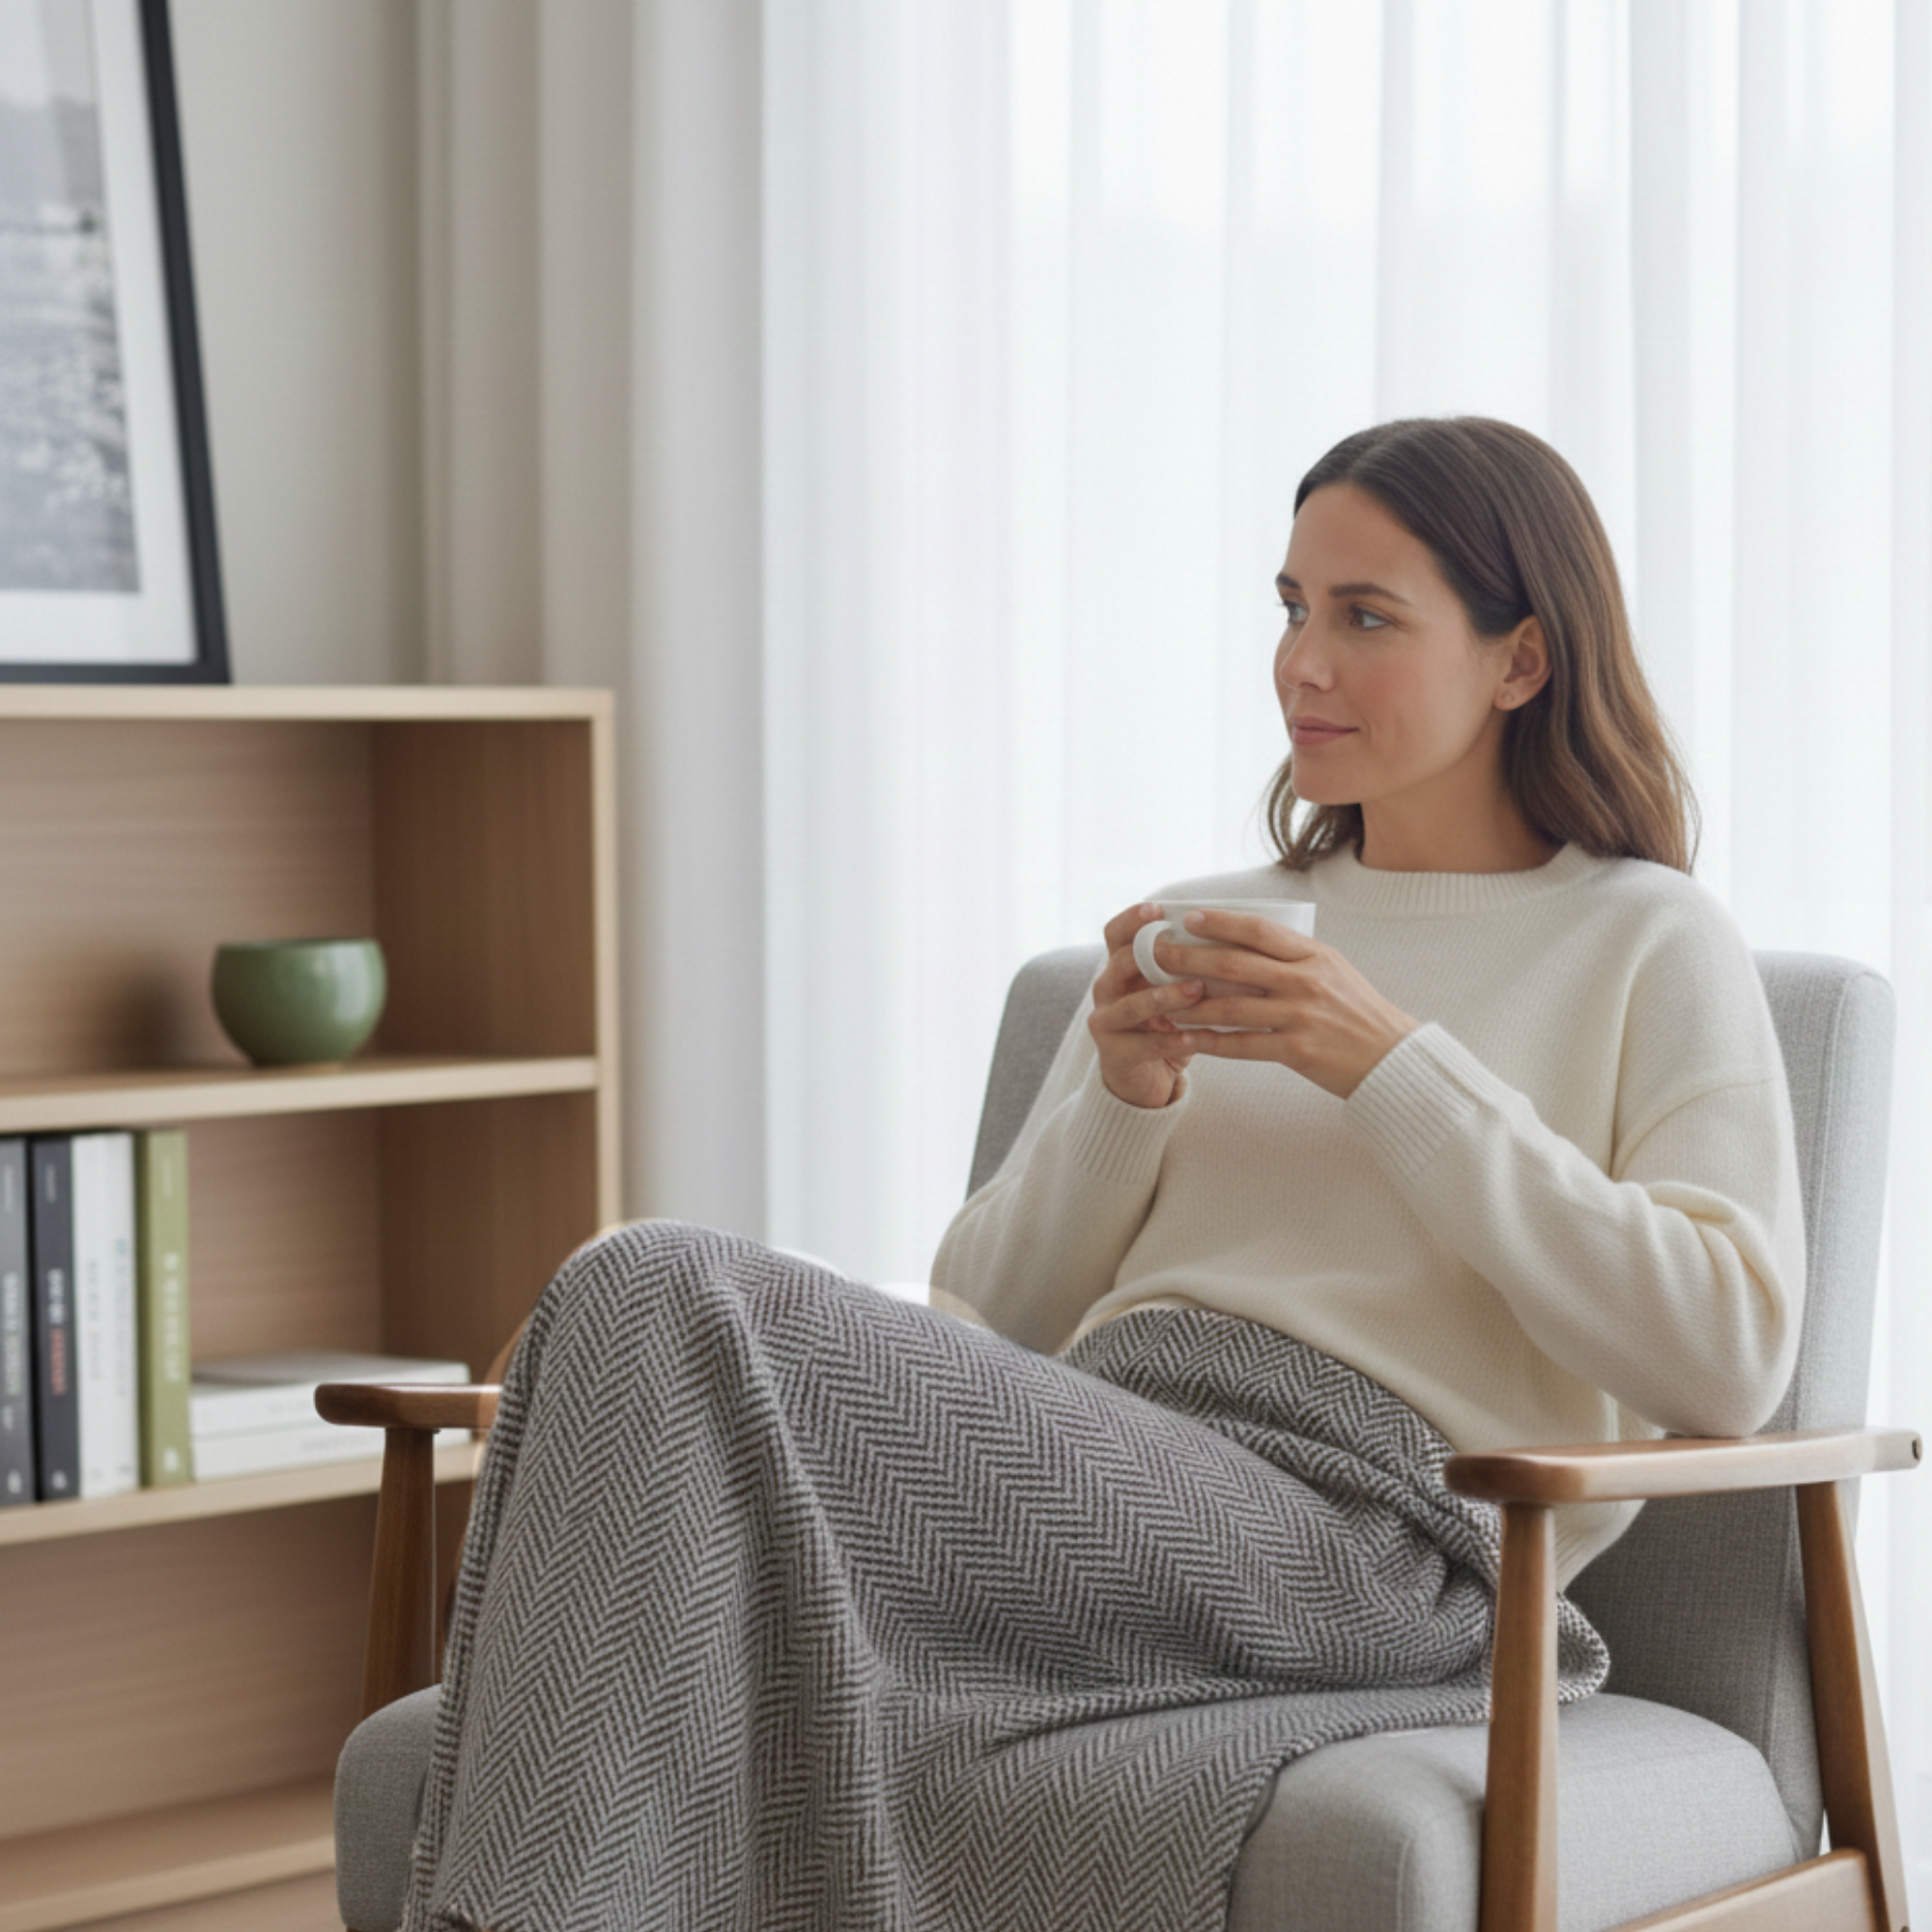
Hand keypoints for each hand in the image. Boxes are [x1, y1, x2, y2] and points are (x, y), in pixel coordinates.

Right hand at [1088, 904, 1207, 1108]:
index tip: (1158, 909)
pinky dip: (1170, 1040)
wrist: (1145, 1076)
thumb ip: (1185, 966)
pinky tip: (1193, 1038)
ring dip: (1166, 996)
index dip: (1132, 919)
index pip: (1116, 933)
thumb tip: (1232, 939)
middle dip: (1154, 955)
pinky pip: (1144, 1044)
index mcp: (1119, 967)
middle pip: (1119, 962)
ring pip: (1132, 1004)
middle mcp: (1106, 989)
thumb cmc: (1166, 1023)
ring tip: (1197, 991)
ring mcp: (1106, 1021)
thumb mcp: (1170, 989)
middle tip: (1186, 951)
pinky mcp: (1115, 1053)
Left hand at [1145, 908, 1417, 1098]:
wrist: (1392, 1060)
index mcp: (1315, 956)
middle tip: (1157, 955)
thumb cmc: (1358, 1013)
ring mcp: (1301, 1016)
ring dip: (1190, 1004)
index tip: (1187, 919)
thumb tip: (1244, 943)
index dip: (1220, 923)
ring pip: (1231, 1006)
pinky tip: (1186, 1040)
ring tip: (1160, 1000)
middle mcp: (1307, 981)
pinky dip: (1210, 1042)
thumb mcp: (1333, 972)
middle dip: (1190, 958)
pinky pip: (1242, 1045)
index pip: (1259, 931)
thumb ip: (1294, 958)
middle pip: (1236, 964)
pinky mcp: (1297, 1051)